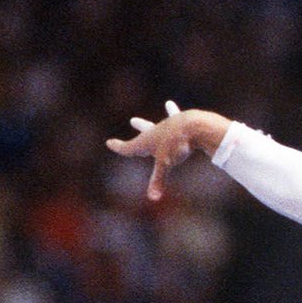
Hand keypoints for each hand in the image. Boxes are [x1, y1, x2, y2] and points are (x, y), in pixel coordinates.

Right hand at [105, 101, 232, 200]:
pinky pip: (178, 117)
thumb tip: (153, 198)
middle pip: (145, 132)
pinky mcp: (182, 121)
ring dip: (165, 115)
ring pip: (163, 122)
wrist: (192, 125)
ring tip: (168, 104)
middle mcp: (155, 132)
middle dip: (140, 128)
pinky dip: (175, 112)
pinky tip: (173, 105)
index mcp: (145, 142)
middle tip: (133, 120)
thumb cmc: (175, 145)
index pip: (128, 147)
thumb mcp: (165, 164)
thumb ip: (158, 180)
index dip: (118, 147)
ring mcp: (168, 125)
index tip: (109, 142)